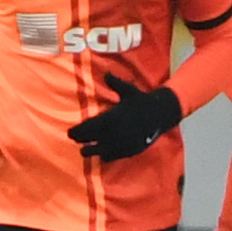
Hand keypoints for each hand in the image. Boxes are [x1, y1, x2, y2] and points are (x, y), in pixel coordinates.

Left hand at [67, 74, 181, 160]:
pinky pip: (112, 157)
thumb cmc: (142, 101)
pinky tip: (102, 155)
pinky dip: (105, 156)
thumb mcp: (128, 90)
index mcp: (108, 119)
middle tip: (76, 139)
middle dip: (81, 141)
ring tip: (85, 150)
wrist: (161, 114)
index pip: (86, 129)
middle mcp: (112, 134)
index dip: (76, 132)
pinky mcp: (128, 151)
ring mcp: (120, 144)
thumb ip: (114, 83)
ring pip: (98, 152)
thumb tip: (106, 73)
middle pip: (89, 142)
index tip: (70, 133)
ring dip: (90, 151)